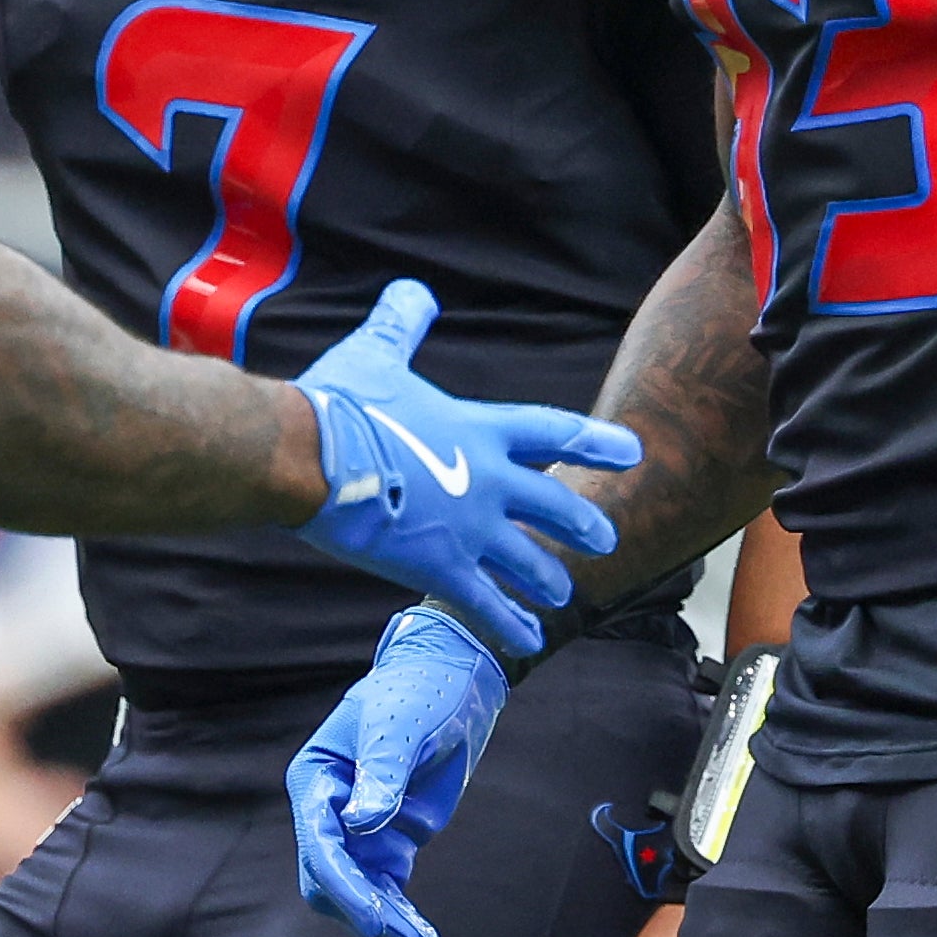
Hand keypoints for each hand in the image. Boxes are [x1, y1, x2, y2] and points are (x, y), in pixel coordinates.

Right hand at [289, 607, 508, 936]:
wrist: (453, 678)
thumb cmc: (420, 690)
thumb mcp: (403, 725)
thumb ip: (383, 772)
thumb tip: (361, 823)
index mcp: (315, 779)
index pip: (320, 846)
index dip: (346, 887)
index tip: (378, 920)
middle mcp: (328, 812)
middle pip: (331, 882)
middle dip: (368, 918)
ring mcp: (359, 832)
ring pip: (359, 898)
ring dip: (387, 933)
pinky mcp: (389, 844)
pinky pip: (389, 893)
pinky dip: (404, 923)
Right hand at [295, 280, 637, 657]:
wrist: (305, 456)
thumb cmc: (337, 403)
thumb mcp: (375, 354)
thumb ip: (402, 325)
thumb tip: (411, 292)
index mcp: (478, 428)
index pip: (553, 431)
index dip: (595, 440)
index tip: (631, 452)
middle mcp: (487, 480)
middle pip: (553, 504)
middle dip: (581, 524)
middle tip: (604, 540)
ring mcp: (468, 528)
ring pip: (527, 562)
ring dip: (546, 580)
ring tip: (562, 596)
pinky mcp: (438, 567)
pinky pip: (485, 604)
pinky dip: (508, 624)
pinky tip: (528, 644)